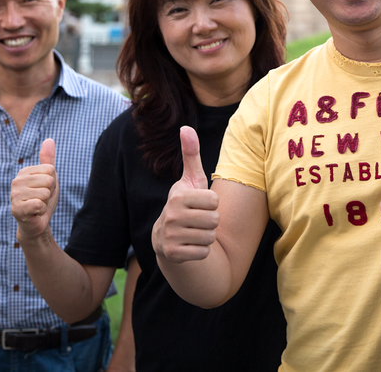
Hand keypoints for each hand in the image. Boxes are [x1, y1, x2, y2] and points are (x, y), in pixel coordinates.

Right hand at [11, 138, 58, 242]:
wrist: (37, 223)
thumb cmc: (43, 199)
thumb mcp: (49, 178)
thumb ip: (48, 160)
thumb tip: (49, 139)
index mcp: (25, 171)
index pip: (50, 169)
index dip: (53, 182)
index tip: (45, 189)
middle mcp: (17, 181)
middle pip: (49, 180)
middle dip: (50, 192)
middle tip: (42, 199)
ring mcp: (14, 195)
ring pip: (45, 193)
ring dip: (45, 202)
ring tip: (38, 206)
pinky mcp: (16, 209)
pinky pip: (39, 204)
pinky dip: (41, 211)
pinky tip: (34, 213)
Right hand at [151, 126, 219, 262]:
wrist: (165, 237)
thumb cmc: (185, 203)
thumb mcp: (189, 179)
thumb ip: (191, 154)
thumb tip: (186, 126)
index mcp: (178, 196)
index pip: (214, 200)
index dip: (211, 203)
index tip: (200, 204)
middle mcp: (171, 216)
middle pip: (214, 220)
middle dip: (211, 221)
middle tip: (198, 219)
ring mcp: (170, 236)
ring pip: (210, 236)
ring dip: (207, 235)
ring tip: (194, 230)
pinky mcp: (173, 254)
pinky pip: (204, 252)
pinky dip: (201, 250)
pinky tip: (190, 244)